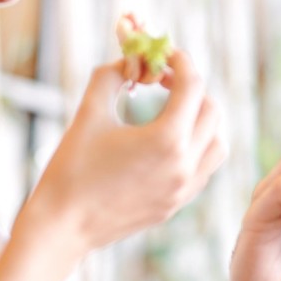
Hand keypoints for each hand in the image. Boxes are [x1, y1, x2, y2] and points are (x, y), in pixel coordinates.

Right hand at [22, 49, 225, 257]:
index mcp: (166, 140)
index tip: (165, 54)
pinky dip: (197, 147)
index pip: (192, 86)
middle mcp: (184, 166)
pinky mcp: (176, 204)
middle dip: (191, 88)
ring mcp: (183, 189)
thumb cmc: (71, 168)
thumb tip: (130, 62)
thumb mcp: (89, 113)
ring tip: (173, 110)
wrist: (62, 227)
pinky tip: (168, 141)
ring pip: (217, 143)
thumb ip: (111, 77)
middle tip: (164, 80)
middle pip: (211, 111)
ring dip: (202, 119)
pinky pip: (204, 169)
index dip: (181, 61)